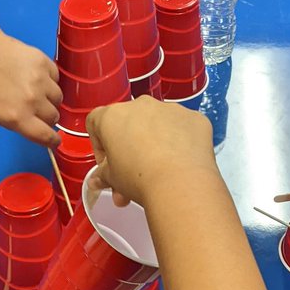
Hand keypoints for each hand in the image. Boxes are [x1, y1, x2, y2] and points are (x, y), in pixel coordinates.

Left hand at [0, 26, 61, 147]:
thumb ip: (17, 122)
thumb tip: (36, 126)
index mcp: (17, 117)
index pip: (46, 135)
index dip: (52, 140)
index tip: (55, 140)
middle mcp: (32, 101)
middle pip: (54, 116)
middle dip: (47, 116)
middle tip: (37, 109)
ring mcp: (40, 81)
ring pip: (58, 98)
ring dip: (50, 98)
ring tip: (36, 91)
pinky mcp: (44, 63)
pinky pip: (56, 78)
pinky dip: (50, 80)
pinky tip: (36, 76)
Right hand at [87, 97, 216, 207]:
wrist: (180, 184)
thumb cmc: (140, 178)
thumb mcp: (113, 179)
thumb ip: (103, 175)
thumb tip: (99, 180)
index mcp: (113, 116)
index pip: (96, 123)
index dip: (99, 146)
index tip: (107, 165)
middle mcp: (140, 105)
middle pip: (129, 124)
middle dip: (128, 149)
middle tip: (131, 176)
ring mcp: (169, 109)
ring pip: (156, 124)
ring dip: (154, 144)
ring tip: (158, 175)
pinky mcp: (193, 118)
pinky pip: (181, 128)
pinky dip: (179, 143)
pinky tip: (179, 165)